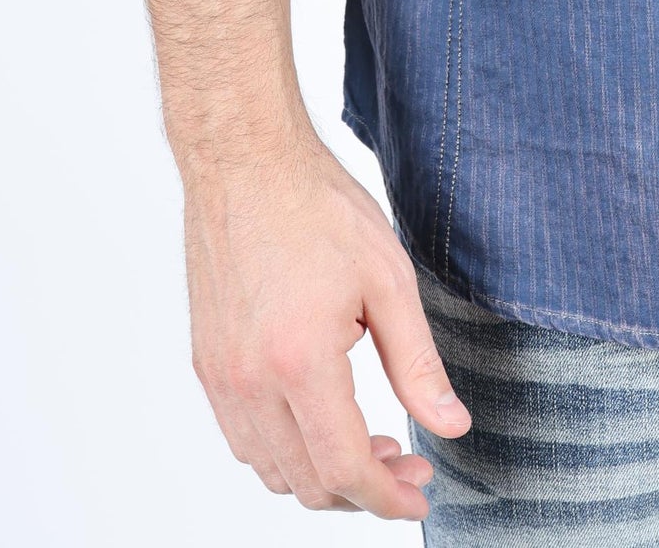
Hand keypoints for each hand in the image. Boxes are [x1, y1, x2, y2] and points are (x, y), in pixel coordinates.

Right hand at [183, 131, 470, 515]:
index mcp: (300, 363)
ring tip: (370, 442)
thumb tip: (452, 426)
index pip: (345, 468)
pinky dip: (285, 450)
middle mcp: (249, 383)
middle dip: (363, 489)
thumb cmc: (316, 207)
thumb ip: (419, 364)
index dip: (388, 497)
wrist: (244, 161)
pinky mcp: (206, 364)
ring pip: (272, 469)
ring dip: (322, 474)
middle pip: (307, 482)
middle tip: (407, 461)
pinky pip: (243, 438)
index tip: (420, 495)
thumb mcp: (389, 280)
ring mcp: (220, 377)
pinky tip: (321, 418)